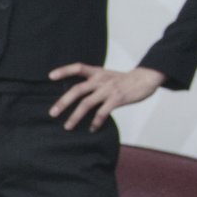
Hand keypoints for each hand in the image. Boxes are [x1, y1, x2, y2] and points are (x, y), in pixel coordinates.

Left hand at [47, 63, 165, 129]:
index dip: (64, 70)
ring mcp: (108, 89)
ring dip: (75, 116)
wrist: (145, 78)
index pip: (78, 67)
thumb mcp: (106, 75)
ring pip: (87, 103)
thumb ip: (92, 82)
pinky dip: (96, 122)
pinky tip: (92, 129)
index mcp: (97, 72)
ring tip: (67, 126)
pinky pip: (103, 112)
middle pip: (78, 90)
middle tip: (52, 113)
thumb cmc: (123, 80)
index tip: (50, 76)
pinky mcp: (117, 99)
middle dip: (63, 102)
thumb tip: (75, 94)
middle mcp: (100, 79)